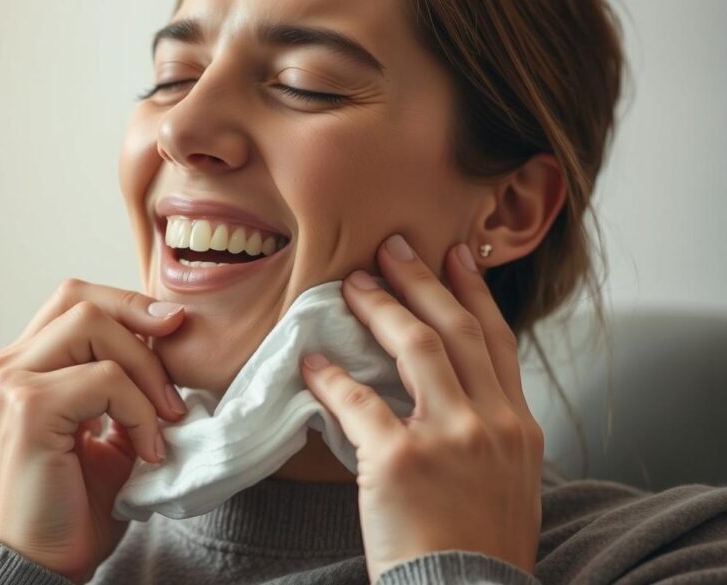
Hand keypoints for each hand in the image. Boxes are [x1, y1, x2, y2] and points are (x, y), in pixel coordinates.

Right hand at [0, 279, 188, 583]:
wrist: (41, 563)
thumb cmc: (73, 502)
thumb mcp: (108, 430)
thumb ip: (124, 385)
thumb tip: (171, 342)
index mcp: (25, 366)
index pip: (76, 301)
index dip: (129, 305)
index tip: (174, 329)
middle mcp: (9, 365)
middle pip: (82, 299)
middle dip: (141, 323)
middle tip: (175, 378)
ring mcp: (12, 382)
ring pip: (94, 326)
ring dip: (146, 370)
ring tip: (166, 419)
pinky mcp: (28, 408)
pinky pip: (105, 378)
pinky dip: (140, 410)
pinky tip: (148, 450)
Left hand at [300, 235, 543, 582]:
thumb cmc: (479, 547)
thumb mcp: (507, 482)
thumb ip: (488, 432)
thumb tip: (452, 397)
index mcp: (519, 427)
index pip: (495, 341)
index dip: (473, 292)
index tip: (457, 254)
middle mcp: (492, 423)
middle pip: (456, 329)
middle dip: (423, 280)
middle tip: (395, 246)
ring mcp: (449, 438)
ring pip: (417, 348)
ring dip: (382, 308)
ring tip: (354, 284)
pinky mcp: (399, 461)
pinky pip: (358, 402)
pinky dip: (331, 377)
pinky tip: (312, 361)